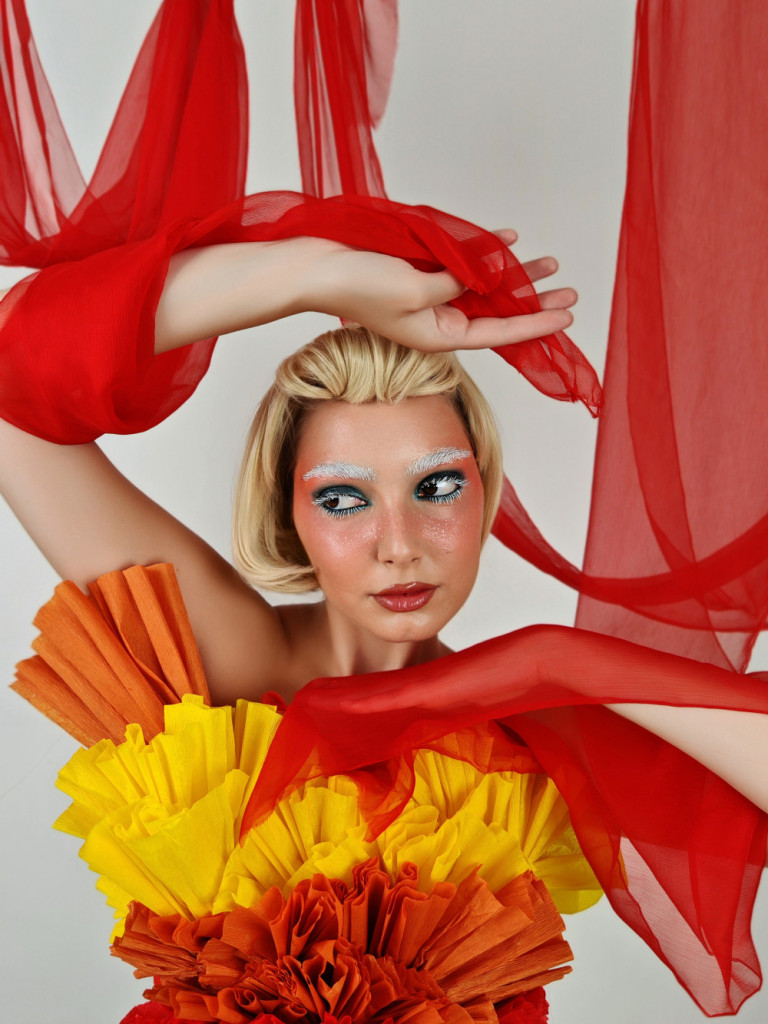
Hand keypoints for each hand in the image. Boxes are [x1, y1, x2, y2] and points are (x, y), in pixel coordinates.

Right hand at [305, 229, 576, 352]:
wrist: (319, 267)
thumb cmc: (359, 287)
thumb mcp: (417, 288)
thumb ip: (458, 282)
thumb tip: (490, 273)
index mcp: (439, 336)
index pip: (498, 332)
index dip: (535, 323)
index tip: (566, 317)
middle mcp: (439, 319)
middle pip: (497, 312)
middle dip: (534, 299)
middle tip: (570, 291)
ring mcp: (431, 296)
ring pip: (485, 287)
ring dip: (516, 274)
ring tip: (549, 263)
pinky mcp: (421, 273)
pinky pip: (463, 264)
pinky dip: (485, 253)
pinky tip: (507, 240)